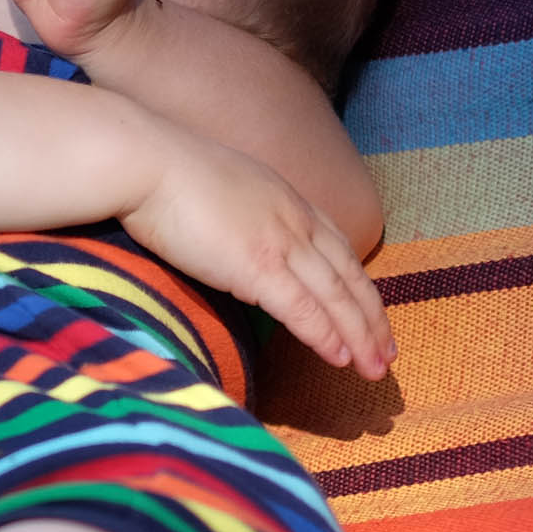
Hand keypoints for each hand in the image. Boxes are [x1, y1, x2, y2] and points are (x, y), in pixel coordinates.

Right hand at [118, 126, 394, 378]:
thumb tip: (236, 238)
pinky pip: (302, 309)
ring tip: (374, 369)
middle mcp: (293, 219)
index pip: (338, 248)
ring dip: (360, 336)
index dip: (359, 284)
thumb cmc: (164, 173)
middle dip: (372, 318)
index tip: (372, 313)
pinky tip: (340, 358)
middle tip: (387, 353)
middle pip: (348, 275)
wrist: (145, 162)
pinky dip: (325, 335)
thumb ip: (241, 214)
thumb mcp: (220, 187)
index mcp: (286, 199)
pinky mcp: (257, 265)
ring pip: (335, 296)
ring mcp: (279, 242)